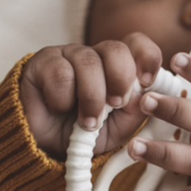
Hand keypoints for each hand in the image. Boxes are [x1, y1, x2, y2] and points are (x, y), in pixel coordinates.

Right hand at [20, 33, 161, 157]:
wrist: (46, 147)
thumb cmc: (88, 133)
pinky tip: (59, 108)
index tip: (147, 82)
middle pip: (116, 49)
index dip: (146, 57)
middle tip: (116, 104)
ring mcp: (69, 55)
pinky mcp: (43, 62)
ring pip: (88, 62)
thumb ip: (137, 108)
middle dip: (121, 78)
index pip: (137, 44)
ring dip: (92, 97)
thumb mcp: (120, 127)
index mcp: (118, 66)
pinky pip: (61, 74)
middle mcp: (96, 56)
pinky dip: (64, 98)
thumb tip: (146, 89)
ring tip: (88, 122)